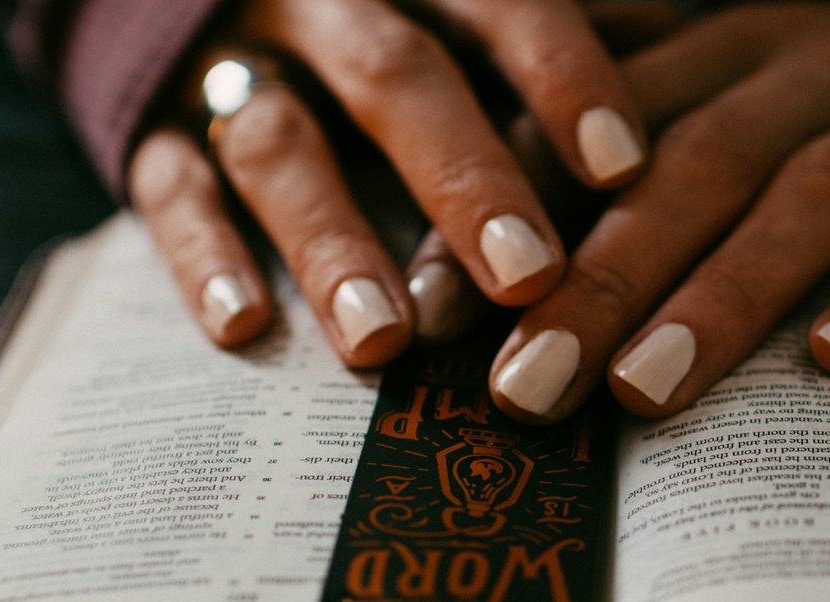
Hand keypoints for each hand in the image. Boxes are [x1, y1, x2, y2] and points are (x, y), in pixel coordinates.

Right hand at [125, 0, 649, 365]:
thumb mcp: (464, 3)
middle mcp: (321, 3)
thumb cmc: (387, 9)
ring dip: (330, 239)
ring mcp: (227, 61)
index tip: (622, 166)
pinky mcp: (151, 125)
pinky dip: (202, 256)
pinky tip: (245, 330)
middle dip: (462, 176)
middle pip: (394, 75)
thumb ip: (557, 31)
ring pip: (276, 140)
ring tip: (386, 340)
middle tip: (528, 275)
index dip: (560, 73)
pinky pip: (167, 186)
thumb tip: (678, 61)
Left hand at [483, 3, 829, 419]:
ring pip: (819, 191)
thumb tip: (458, 253)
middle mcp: (815, 64)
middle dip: (604, 277)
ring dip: (728, 291)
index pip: (602, 127)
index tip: (438, 312)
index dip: (513, 214)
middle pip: (698, 163)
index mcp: (727, 43)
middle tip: (528, 387)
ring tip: (645, 390)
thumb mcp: (722, 88)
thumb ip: (608, 153)